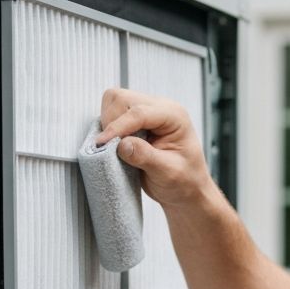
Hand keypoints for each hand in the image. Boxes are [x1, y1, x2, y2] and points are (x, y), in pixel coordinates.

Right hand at [96, 88, 218, 208]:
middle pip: (122, 99)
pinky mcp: (135, 120)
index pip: (139, 112)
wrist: (187, 190)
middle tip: (112, 148)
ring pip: (114, 102)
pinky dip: (109, 128)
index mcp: (174, 116)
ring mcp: (147, 112)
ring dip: (108, 124)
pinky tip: (117, 146)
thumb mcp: (168, 173)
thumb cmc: (184, 181)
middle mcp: (160, 108)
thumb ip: (146, 157)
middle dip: (112, 122)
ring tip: (116, 147)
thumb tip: (122, 145)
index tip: (102, 143)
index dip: (118, 127)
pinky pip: (113, 114)